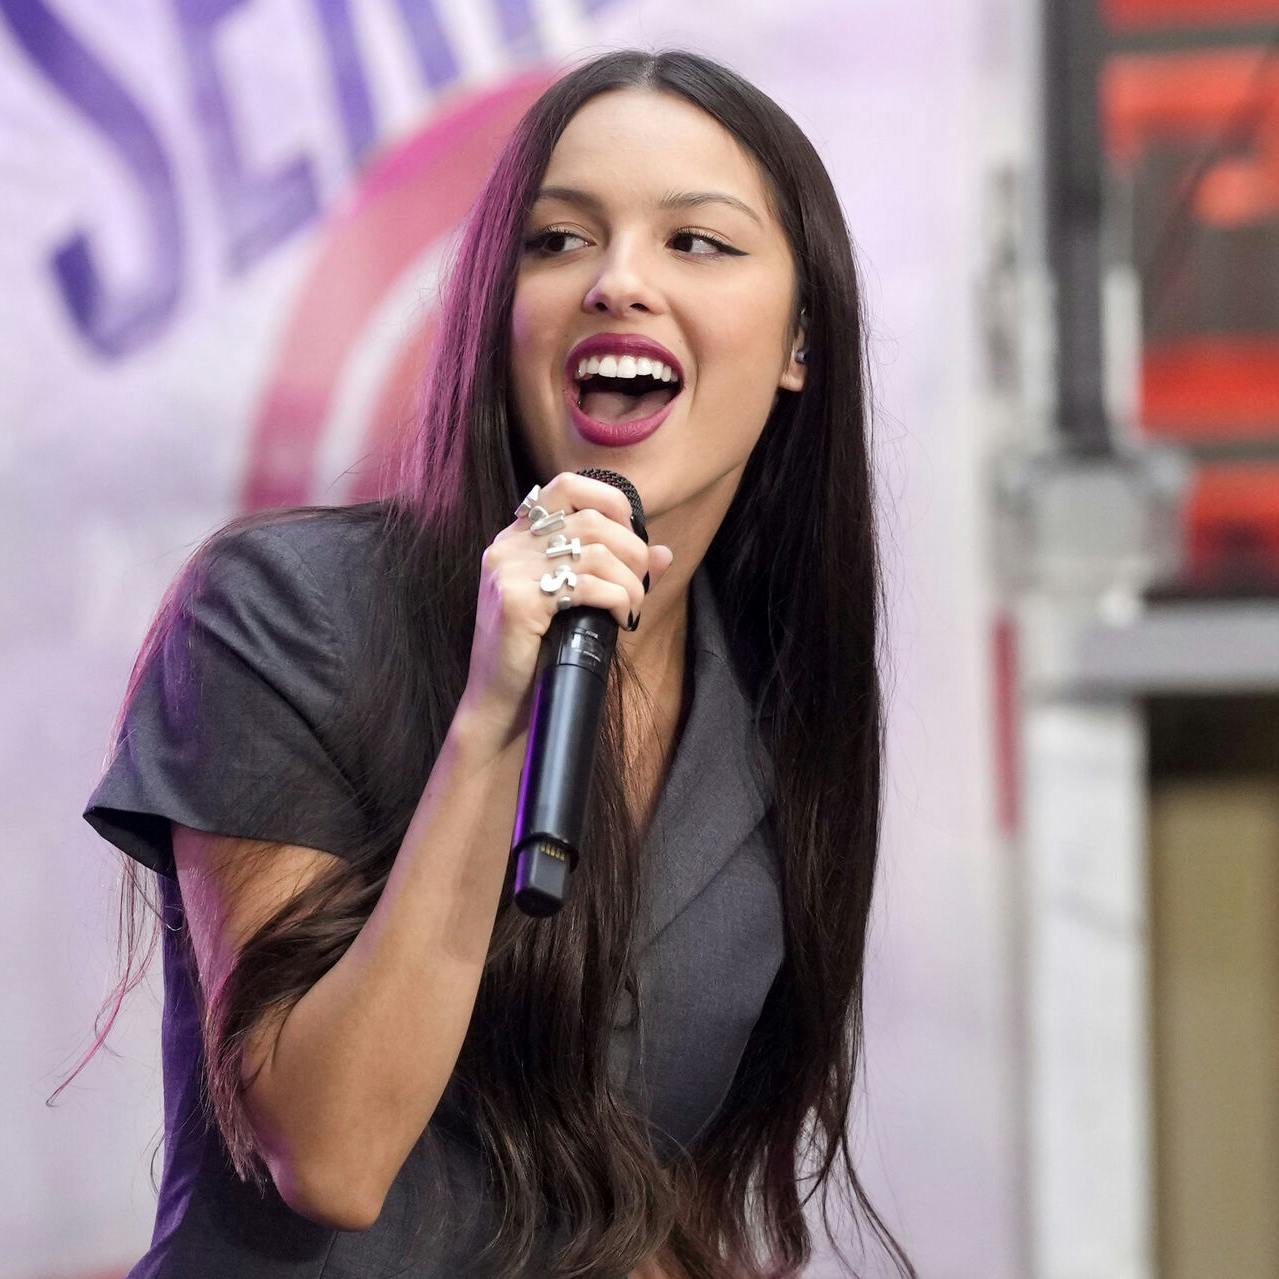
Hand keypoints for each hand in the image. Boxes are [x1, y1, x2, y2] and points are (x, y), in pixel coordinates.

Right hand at [456, 470, 674, 752]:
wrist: (500, 704)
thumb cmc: (537, 654)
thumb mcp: (577, 603)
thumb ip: (615, 572)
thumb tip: (664, 552)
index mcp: (516, 538)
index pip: (565, 486)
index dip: (609, 500)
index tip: (632, 532)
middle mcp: (508, 547)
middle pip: (591, 520)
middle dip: (632, 551)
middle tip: (641, 584)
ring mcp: (508, 572)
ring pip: (595, 552)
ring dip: (630, 581)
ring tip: (633, 606)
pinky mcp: (517, 601)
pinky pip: (587, 585)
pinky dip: (618, 598)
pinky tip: (622, 617)